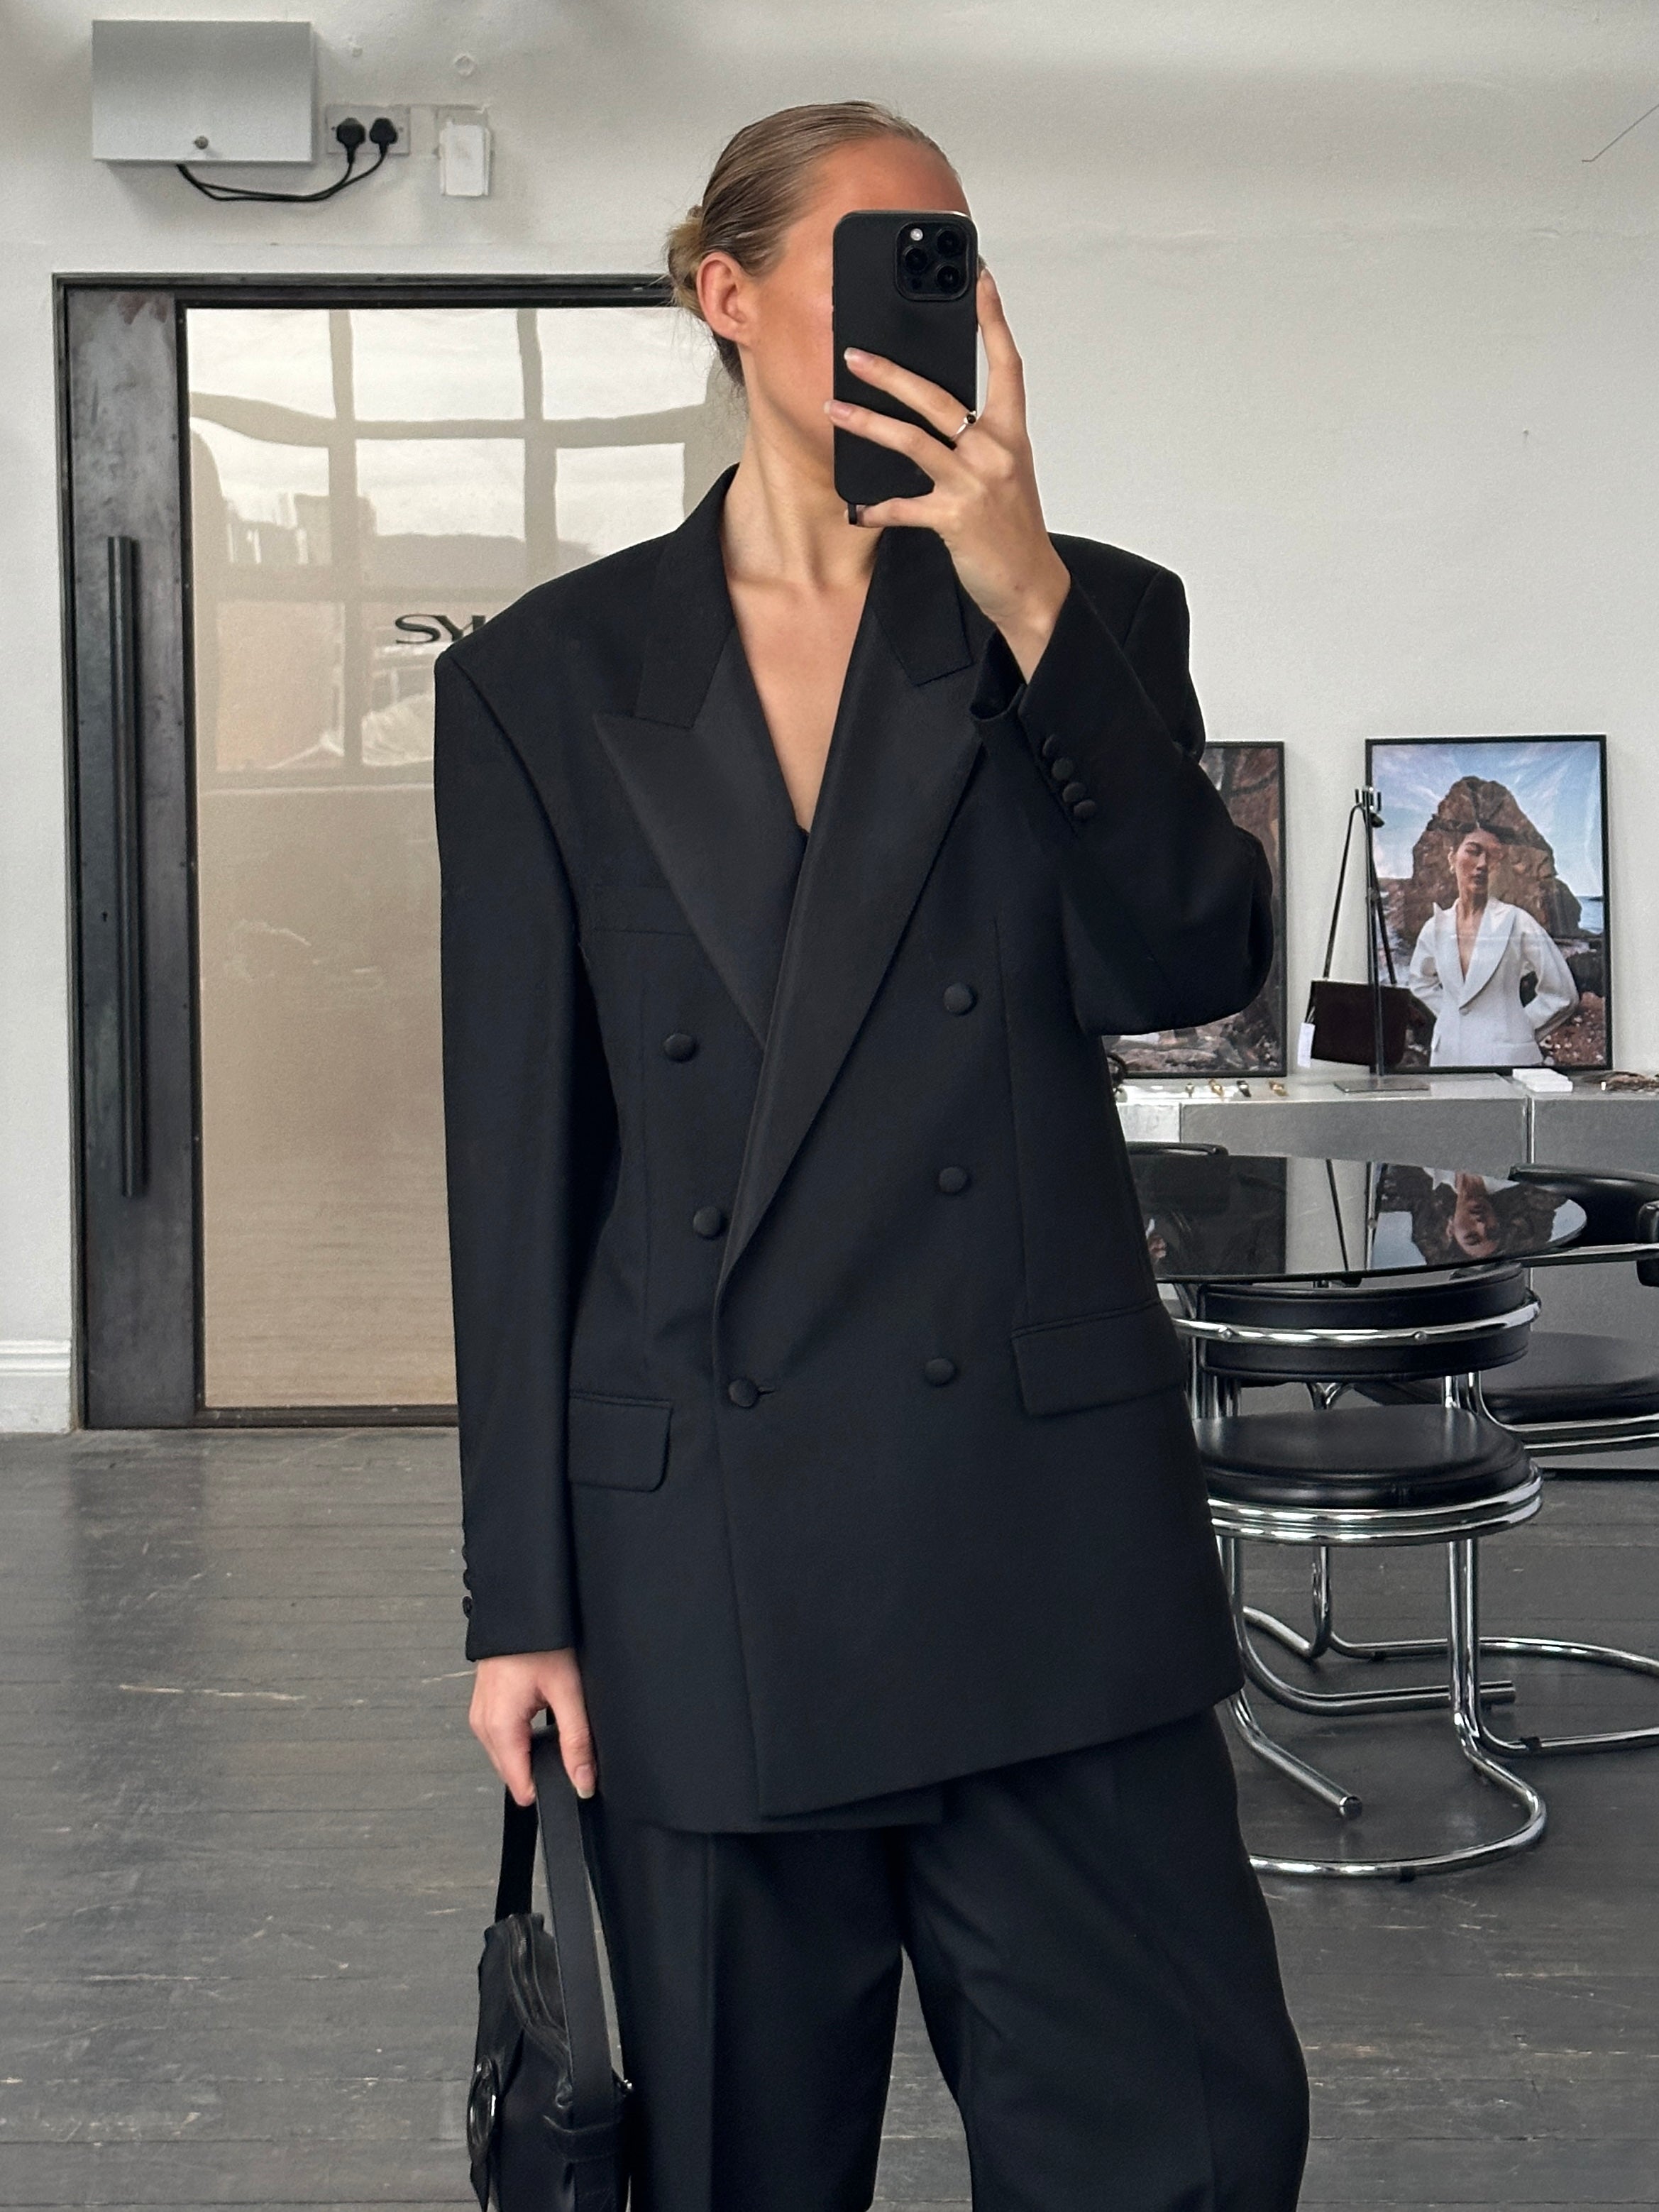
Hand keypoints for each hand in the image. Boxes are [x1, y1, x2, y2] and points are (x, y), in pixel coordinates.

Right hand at [470, 1647, 595, 1806]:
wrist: (520, 1607)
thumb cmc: (540, 1639)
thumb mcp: (567, 1690)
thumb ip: (575, 1740)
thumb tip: (582, 1780)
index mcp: (498, 1725)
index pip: (519, 1784)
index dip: (549, 1787)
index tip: (571, 1780)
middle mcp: (482, 1723)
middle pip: (513, 1772)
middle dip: (540, 1769)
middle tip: (567, 1743)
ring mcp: (481, 1713)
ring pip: (508, 1754)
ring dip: (531, 1751)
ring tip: (553, 1723)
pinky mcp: (485, 1705)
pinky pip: (503, 1736)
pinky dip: (522, 1736)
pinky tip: (539, 1716)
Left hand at [824, 266, 1071, 678]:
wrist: (1030, 584)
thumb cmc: (1014, 527)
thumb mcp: (1006, 472)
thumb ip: (977, 439)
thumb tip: (936, 413)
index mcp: (1012, 433)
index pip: (1006, 364)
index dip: (993, 319)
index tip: (979, 279)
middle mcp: (995, 451)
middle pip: (938, 397)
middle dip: (891, 373)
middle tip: (854, 354)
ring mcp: (974, 483)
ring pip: (912, 440)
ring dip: (867, 422)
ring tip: (834, 409)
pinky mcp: (953, 518)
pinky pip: (903, 506)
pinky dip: (876, 508)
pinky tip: (855, 508)